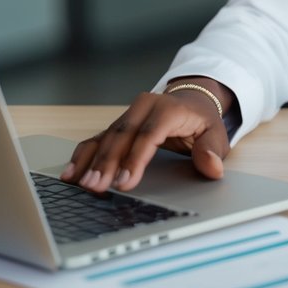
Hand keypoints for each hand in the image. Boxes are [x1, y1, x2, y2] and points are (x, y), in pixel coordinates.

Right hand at [60, 80, 231, 192]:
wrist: (191, 100)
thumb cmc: (202, 120)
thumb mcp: (216, 133)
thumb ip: (212, 151)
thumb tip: (212, 168)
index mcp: (168, 108)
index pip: (149, 135)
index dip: (135, 159)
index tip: (125, 182)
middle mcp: (145, 106)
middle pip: (122, 136)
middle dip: (107, 163)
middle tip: (96, 187)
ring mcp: (129, 114)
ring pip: (107, 137)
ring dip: (92, 162)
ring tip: (82, 184)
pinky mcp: (118, 124)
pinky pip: (97, 138)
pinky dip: (83, 155)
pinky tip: (71, 173)